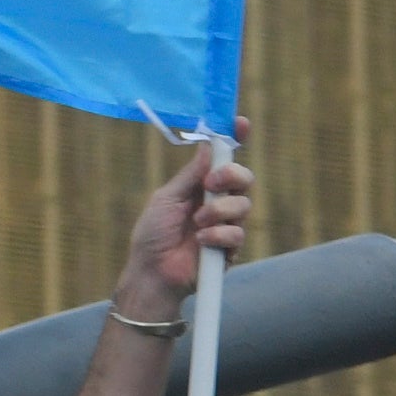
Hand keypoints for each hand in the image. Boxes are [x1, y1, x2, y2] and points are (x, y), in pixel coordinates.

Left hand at [117, 125, 255, 307]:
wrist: (151, 273)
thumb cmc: (153, 235)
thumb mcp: (168, 197)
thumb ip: (191, 174)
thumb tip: (209, 144)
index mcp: (202, 186)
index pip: (224, 159)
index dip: (235, 139)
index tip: (241, 123)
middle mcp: (218, 202)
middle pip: (243, 178)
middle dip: (231, 175)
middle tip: (211, 183)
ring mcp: (226, 225)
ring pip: (243, 205)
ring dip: (219, 211)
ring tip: (197, 223)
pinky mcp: (231, 249)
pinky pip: (237, 233)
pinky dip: (218, 236)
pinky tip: (201, 242)